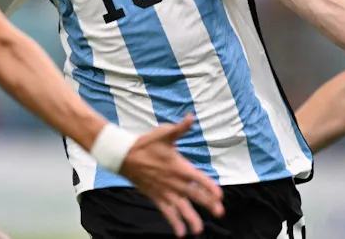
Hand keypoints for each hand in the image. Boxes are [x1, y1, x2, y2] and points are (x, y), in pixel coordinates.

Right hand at [120, 115, 223, 236]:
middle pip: (194, 195)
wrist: (124, 155)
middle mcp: (174, 182)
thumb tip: (191, 116)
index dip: (210, 187)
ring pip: (181, 208)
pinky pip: (167, 212)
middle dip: (208, 204)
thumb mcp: (164, 134)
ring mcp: (165, 191)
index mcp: (179, 167)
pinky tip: (180, 233)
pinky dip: (173, 222)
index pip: (199, 178)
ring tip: (199, 230)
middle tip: (220, 212)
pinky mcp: (156, 197)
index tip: (219, 195)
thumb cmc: (146, 144)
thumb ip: (180, 127)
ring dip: (191, 219)